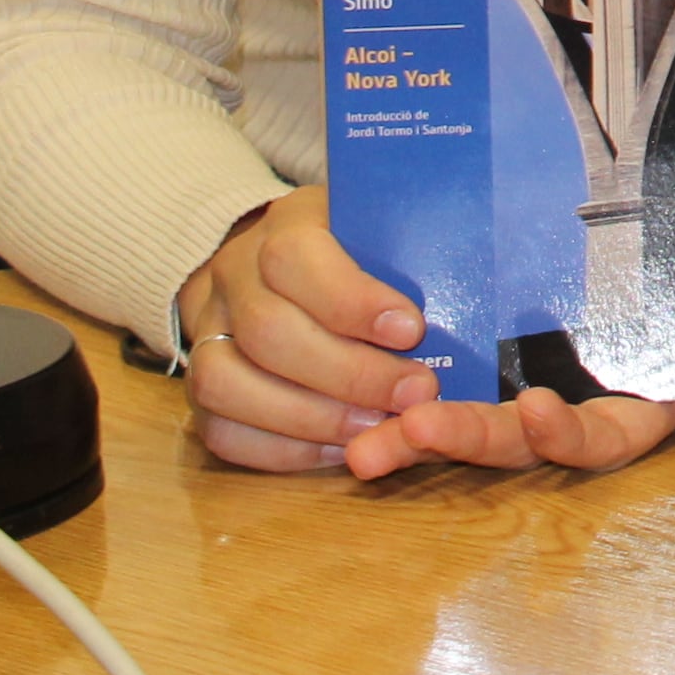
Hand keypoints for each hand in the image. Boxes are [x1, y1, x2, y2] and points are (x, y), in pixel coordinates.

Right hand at [174, 182, 439, 474]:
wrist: (274, 266)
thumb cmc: (355, 249)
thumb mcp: (383, 227)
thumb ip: (412, 250)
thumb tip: (477, 281)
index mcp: (282, 225)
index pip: (295, 257)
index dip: (351, 301)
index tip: (412, 330)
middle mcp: (231, 277)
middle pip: (268, 331)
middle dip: (348, 373)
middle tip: (414, 393)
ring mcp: (205, 333)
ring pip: (228, 384)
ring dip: (311, 416)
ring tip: (376, 428)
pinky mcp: (197, 389)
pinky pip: (221, 430)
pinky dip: (281, 449)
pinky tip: (338, 448)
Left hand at [175, 185, 674, 479]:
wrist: (667, 203)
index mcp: (646, 388)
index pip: (611, 434)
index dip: (570, 435)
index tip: (534, 416)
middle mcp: (585, 396)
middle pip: (525, 441)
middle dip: (471, 442)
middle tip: (416, 428)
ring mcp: (530, 378)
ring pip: (471, 425)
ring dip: (416, 439)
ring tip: (366, 443)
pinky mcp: (483, 352)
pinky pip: (438, 390)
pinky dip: (393, 404)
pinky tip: (350, 412)